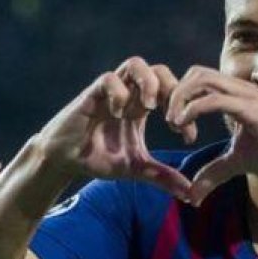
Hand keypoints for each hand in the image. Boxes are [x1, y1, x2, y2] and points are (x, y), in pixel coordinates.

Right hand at [36, 57, 191, 199]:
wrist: (65, 160)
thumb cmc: (99, 158)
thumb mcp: (137, 168)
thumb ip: (163, 177)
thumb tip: (191, 195)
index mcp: (142, 106)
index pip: (173, 92)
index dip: (186, 110)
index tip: (188, 137)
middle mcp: (130, 94)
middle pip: (160, 70)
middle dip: (172, 91)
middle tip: (172, 120)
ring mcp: (111, 91)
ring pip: (136, 63)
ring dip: (148, 83)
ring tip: (149, 108)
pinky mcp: (92, 94)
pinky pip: (109, 79)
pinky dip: (119, 94)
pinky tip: (119, 115)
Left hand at [166, 66, 257, 203]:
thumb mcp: (239, 161)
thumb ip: (214, 172)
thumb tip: (193, 196)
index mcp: (235, 95)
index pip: (198, 80)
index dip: (181, 97)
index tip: (174, 124)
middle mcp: (238, 88)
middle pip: (195, 72)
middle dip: (175, 93)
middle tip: (169, 121)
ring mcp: (244, 95)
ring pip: (201, 79)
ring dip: (180, 98)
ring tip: (174, 123)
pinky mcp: (250, 107)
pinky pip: (213, 99)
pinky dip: (192, 109)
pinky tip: (184, 127)